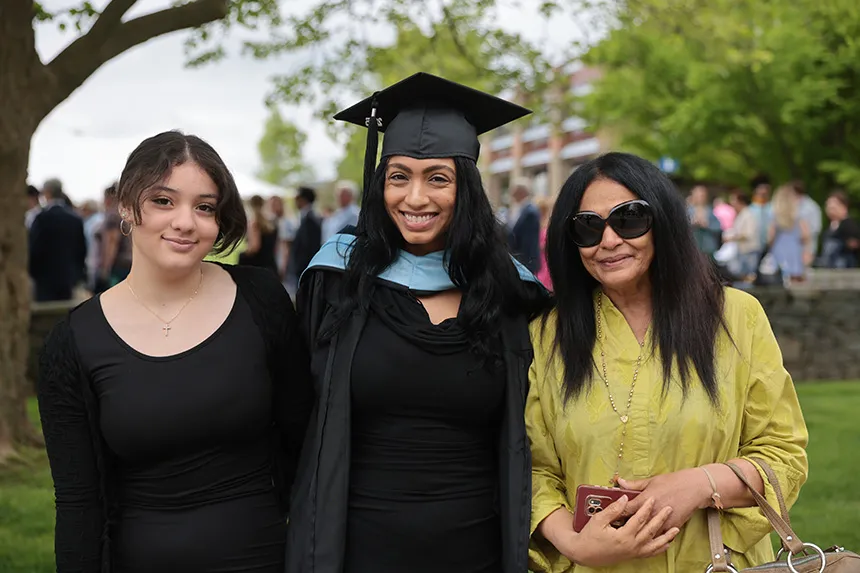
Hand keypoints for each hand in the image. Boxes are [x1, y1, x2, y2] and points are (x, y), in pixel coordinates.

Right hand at [539, 497, 679, 568]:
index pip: (639, 519)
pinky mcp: (633, 555)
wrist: (585, 554)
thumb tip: (624, 499)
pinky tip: (666, 543)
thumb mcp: (598, 520)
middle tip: (669, 508)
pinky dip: (659, 548)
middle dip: (661, 518)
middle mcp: (631, 545)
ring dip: (666, 536)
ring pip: (654, 544)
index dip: (646, 507)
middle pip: (650, 530)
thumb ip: (613, 509)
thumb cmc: (590, 536)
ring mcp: (633, 552)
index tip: (652, 498)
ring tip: (676, 529)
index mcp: (623, 536)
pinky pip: (650, 553)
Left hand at [618, 468, 711, 530]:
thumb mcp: (651, 480)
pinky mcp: (672, 527)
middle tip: (616, 529)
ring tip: (629, 535)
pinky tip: (646, 538)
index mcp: (645, 500)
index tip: (611, 517)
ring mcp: (662, 522)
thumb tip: (620, 482)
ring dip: (638, 534)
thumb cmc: (673, 482)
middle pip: (633, 524)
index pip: (625, 510)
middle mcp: (652, 513)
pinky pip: (660, 536)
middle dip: (624, 526)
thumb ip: (634, 484)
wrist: (694, 488)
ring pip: (646, 533)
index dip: (617, 514)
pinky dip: (653, 537)